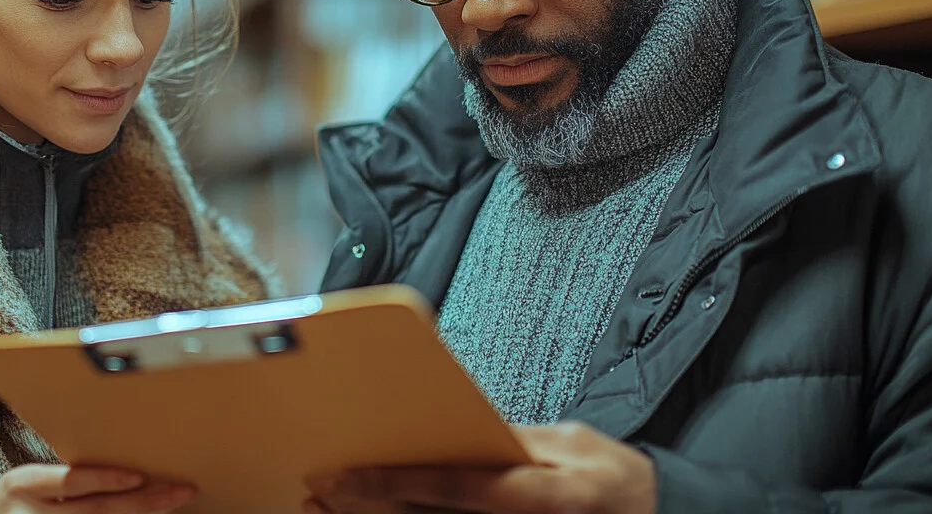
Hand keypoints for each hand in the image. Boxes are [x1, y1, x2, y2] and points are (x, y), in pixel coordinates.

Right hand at [0, 464, 194, 513]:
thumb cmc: (12, 502)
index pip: (72, 481)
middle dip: (143, 503)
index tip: (141, 476)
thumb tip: (125, 471)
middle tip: (180, 492)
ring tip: (172, 506)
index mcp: (25, 485)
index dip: (107, 479)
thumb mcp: (27, 483)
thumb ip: (64, 480)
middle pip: (97, 511)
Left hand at [305, 421, 654, 512]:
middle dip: (370, 508)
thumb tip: (451, 426)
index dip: (392, 483)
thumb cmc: (612, 478)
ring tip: (331, 510)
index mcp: (543, 493)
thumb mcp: (571, 443)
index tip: (343, 478)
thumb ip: (512, 438)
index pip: (453, 486)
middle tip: (320, 494)